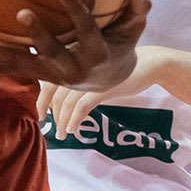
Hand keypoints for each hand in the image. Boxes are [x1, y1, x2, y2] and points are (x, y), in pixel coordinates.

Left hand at [0, 0, 149, 88]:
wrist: (108, 79)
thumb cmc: (119, 45)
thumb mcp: (134, 31)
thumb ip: (139, 12)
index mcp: (95, 55)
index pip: (86, 32)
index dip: (76, 12)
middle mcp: (70, 70)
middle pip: (50, 54)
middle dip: (37, 36)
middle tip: (22, 13)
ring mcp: (49, 75)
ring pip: (18, 66)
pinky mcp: (34, 75)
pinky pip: (7, 67)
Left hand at [45, 44, 168, 139]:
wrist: (148, 63)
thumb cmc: (116, 67)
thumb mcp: (92, 69)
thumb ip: (74, 78)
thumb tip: (54, 99)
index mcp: (72, 56)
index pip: (47, 78)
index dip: (42, 98)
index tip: (42, 112)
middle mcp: (79, 63)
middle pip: (53, 90)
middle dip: (48, 111)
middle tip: (47, 125)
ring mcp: (91, 76)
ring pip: (67, 102)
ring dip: (62, 121)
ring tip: (62, 134)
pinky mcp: (104, 87)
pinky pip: (82, 106)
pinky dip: (74, 120)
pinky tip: (73, 129)